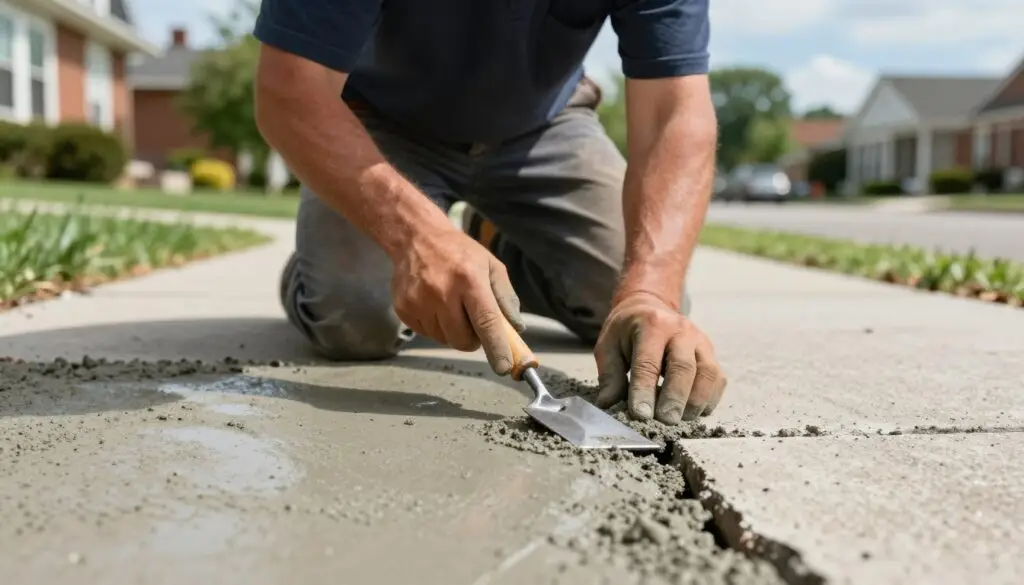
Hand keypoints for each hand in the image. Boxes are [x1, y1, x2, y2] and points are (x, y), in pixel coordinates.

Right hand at [390, 226, 524, 374]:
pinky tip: (435, 304)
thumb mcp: (491, 266)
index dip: (497, 348)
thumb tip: (516, 329)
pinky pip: (427, 334)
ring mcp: (419, 302)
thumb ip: (506, 298)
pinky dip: (436, 326)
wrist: (416, 237)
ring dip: (453, 331)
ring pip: (445, 339)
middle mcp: (442, 292)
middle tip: (473, 321)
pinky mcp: (404, 309)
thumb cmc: (459, 253)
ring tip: (451, 306)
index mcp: (469, 280)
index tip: (505, 368)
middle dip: (473, 340)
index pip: (486, 323)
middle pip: (463, 340)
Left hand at [594, 292, 725, 424]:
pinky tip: (693, 413)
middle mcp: (681, 330)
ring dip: (695, 402)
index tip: (641, 415)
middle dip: (675, 398)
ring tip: (680, 421)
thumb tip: (608, 404)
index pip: (648, 362)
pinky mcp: (711, 354)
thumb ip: (610, 375)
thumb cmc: (626, 331)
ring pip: (707, 373)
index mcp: (651, 325)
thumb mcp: (608, 346)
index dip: (644, 390)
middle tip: (666, 421)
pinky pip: (717, 379)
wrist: (649, 307)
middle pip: (683, 367)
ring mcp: (700, 341)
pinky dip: (709, 400)